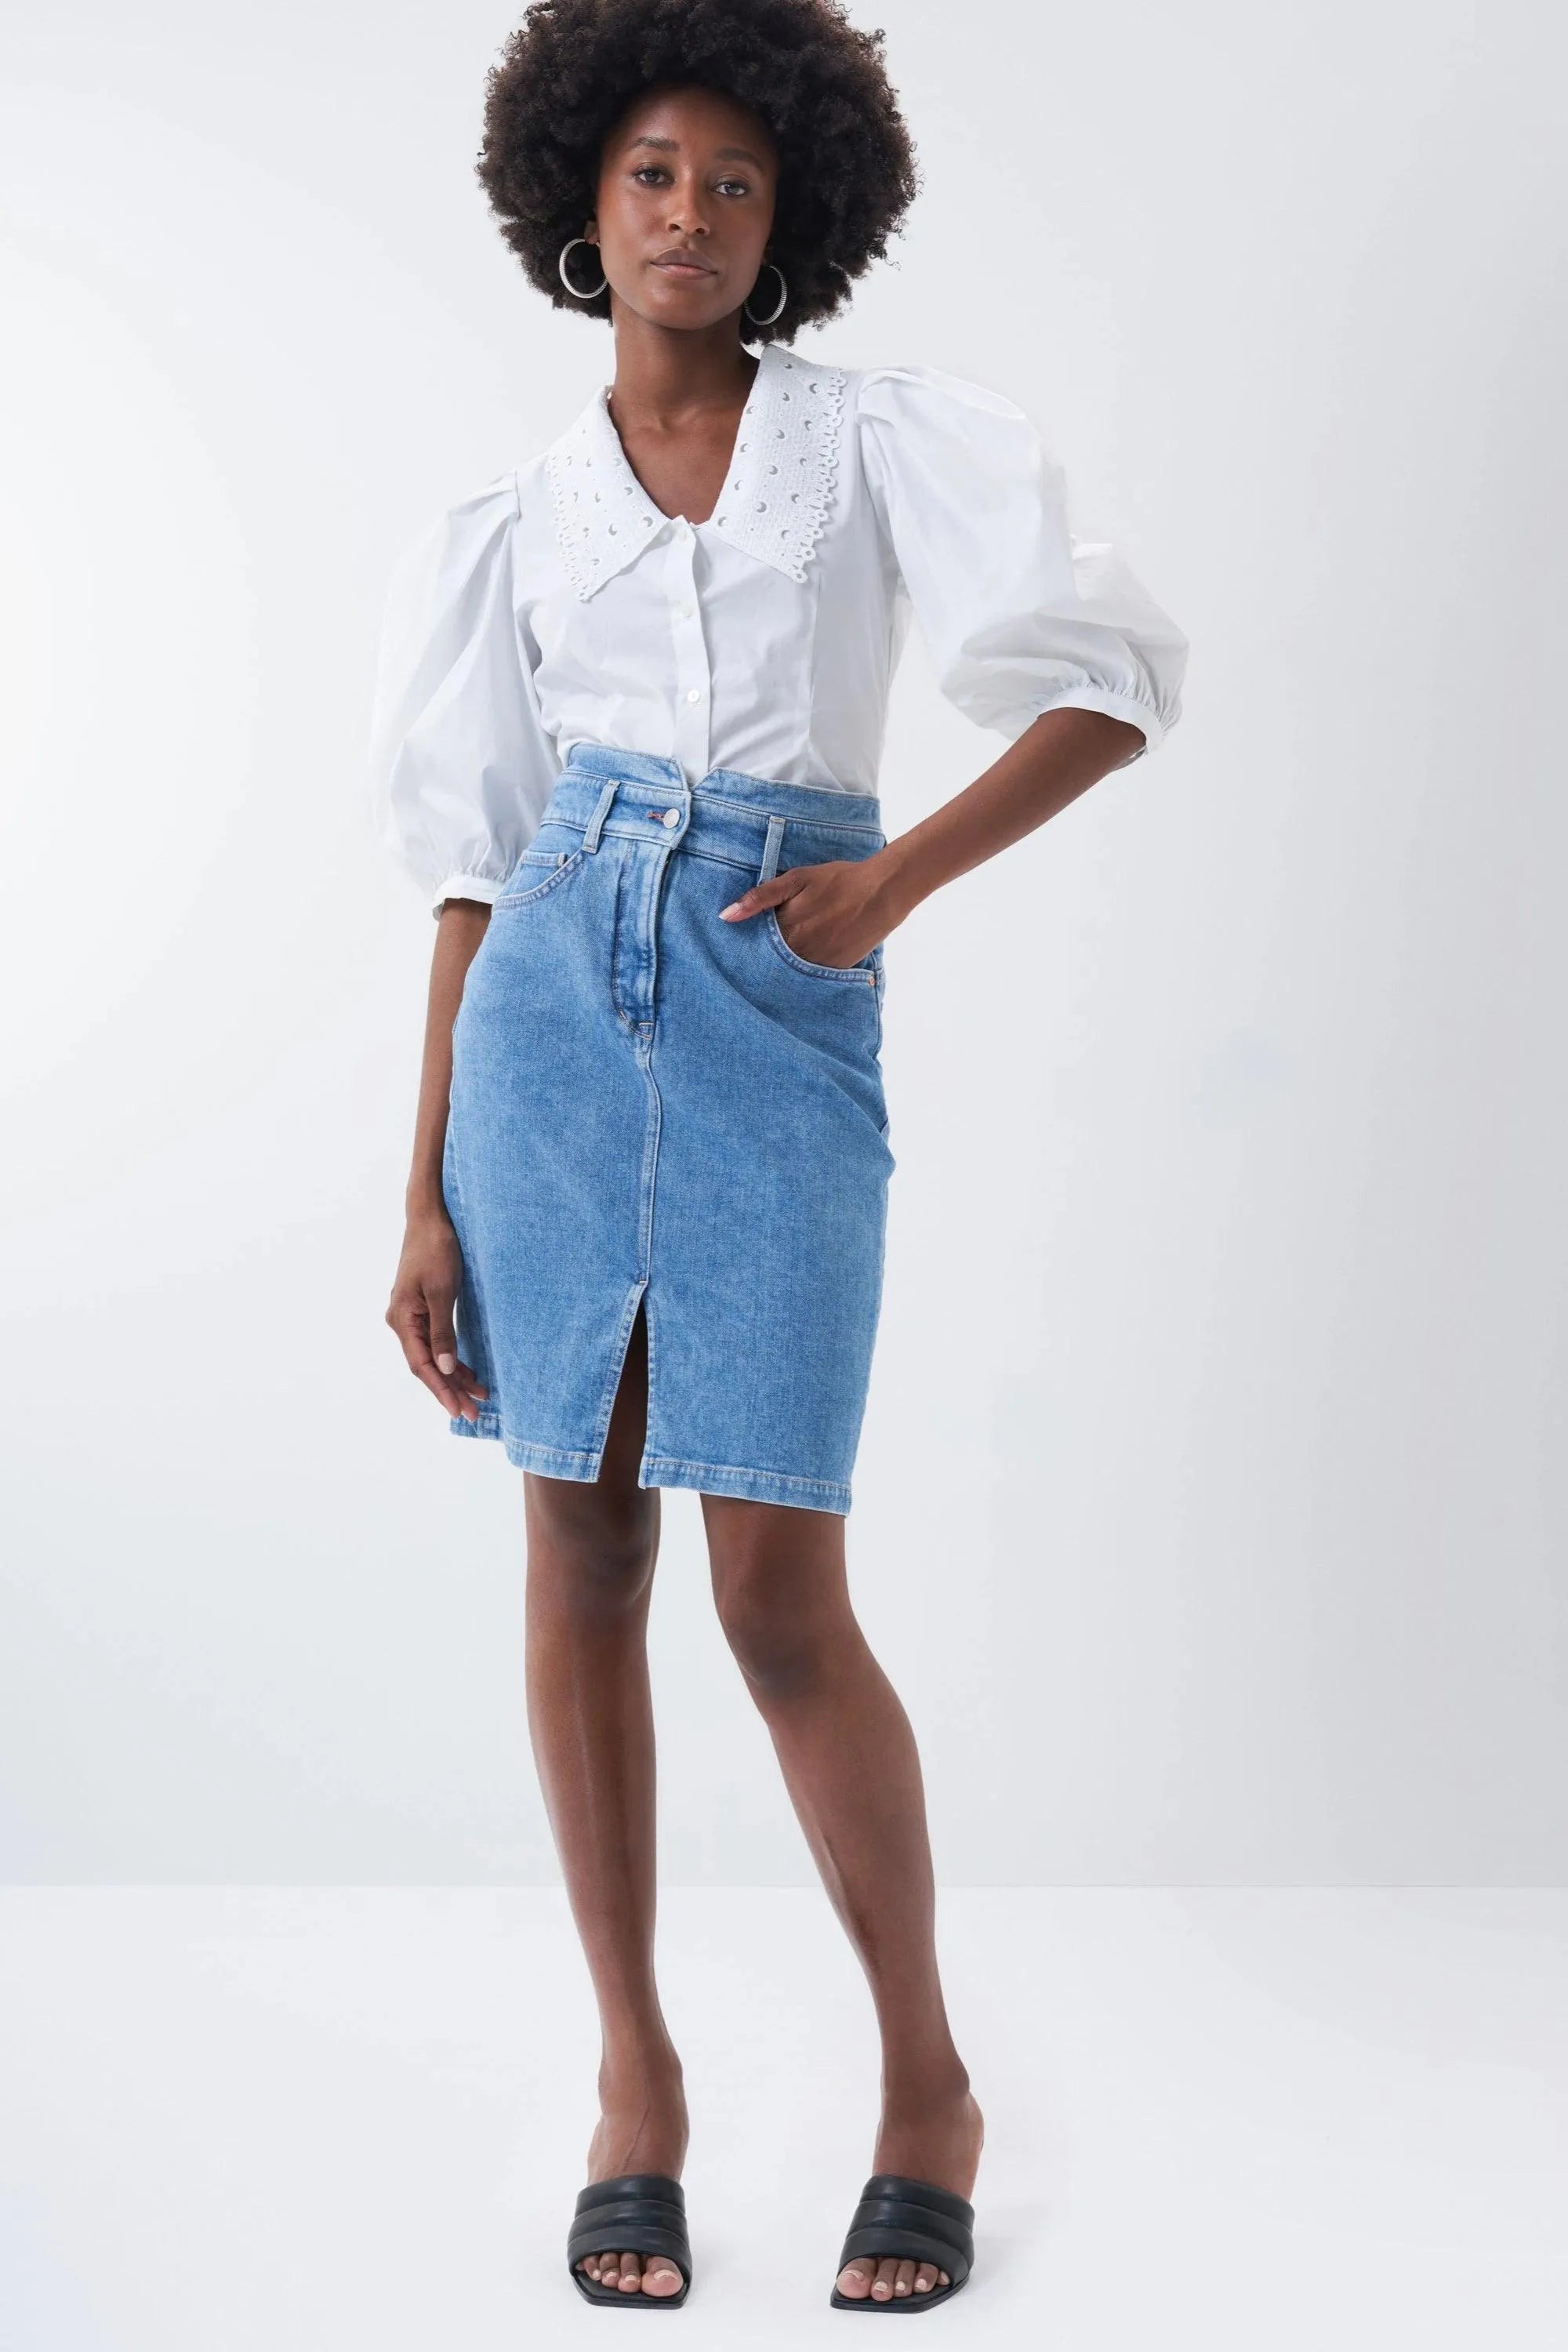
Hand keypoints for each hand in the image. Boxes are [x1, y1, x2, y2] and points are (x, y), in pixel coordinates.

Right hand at [386, 1208, 488, 1422]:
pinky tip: (468, 1371)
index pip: (422, 1365)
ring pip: (433, 1356)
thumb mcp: (442, 1291)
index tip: (458, 1410)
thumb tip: (446, 1368)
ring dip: (454, 1376)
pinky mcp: (422, 1309)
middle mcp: (402, 1322)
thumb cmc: (436, 1249)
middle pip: (427, 1366)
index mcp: (402, 1319)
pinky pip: (436, 1343)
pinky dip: (452, 1358)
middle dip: (450, 1390)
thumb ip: (442, 1332)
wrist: (430, 1217)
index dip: (441, 1390)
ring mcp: (411, 1316)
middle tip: (474, 1412)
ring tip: (479, 1396)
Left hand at [718, 852, 893, 968]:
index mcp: (785, 928)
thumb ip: (760, 897)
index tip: (736, 947)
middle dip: (761, 960)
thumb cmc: (839, 881)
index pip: (753, 945)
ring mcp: (817, 963)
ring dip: (781, 968)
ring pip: (788, 972)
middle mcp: (798, 952)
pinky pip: (811, 977)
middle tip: (757, 956)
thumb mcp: (797, 879)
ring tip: (781, 958)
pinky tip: (803, 961)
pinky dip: (803, 972)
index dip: (746, 944)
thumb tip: (726, 916)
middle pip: (769, 962)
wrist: (882, 893)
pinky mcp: (835, 970)